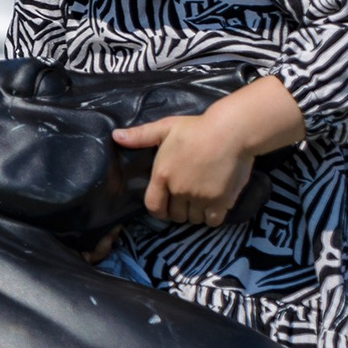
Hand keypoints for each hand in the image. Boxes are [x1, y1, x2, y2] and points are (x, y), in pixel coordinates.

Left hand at [113, 110, 256, 227]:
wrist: (232, 131)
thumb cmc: (197, 127)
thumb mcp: (166, 127)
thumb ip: (141, 136)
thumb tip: (115, 136)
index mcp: (163, 175)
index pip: (153, 206)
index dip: (159, 210)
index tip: (166, 206)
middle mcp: (179, 190)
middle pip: (176, 215)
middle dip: (180, 210)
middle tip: (188, 199)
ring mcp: (200, 198)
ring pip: (194, 218)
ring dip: (196, 213)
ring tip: (202, 200)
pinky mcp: (220, 202)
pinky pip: (213, 220)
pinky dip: (212, 216)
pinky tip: (215, 205)